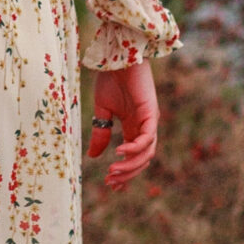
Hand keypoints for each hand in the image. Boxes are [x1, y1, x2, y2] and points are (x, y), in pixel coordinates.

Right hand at [87, 61, 157, 191]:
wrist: (117, 57)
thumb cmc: (111, 79)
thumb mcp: (102, 111)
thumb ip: (100, 133)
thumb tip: (93, 157)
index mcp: (134, 127)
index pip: (134, 157)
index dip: (125, 173)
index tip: (111, 186)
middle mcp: (144, 127)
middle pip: (142, 159)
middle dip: (127, 174)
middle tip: (110, 181)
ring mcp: (149, 121)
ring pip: (146, 153)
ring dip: (130, 165)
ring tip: (113, 171)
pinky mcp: (150, 113)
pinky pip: (146, 138)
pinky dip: (135, 148)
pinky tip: (119, 152)